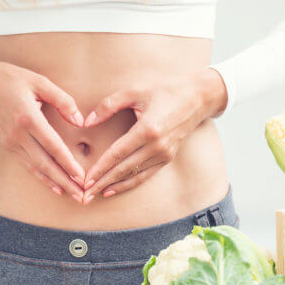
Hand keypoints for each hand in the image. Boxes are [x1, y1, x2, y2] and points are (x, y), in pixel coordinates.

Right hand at [0, 52, 87, 200]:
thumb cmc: (11, 78)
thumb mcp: (40, 82)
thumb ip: (63, 100)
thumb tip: (80, 121)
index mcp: (27, 118)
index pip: (52, 146)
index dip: (68, 163)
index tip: (82, 176)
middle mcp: (17, 134)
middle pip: (45, 163)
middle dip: (65, 181)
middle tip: (82, 195)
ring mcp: (10, 142)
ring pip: (36, 168)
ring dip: (55, 183)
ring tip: (73, 194)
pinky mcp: (7, 145)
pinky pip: (27, 165)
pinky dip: (42, 177)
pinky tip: (55, 186)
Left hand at [82, 68, 226, 199]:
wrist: (199, 97)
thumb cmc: (166, 89)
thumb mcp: (135, 91)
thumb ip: (108, 105)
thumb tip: (86, 121)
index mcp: (148, 129)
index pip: (117, 154)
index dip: (99, 168)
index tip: (85, 179)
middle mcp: (157, 146)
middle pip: (124, 169)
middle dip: (102, 182)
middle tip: (84, 194)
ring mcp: (165, 153)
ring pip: (135, 175)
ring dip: (114, 186)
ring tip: (96, 195)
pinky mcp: (169, 157)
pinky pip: (146, 174)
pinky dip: (130, 183)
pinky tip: (115, 188)